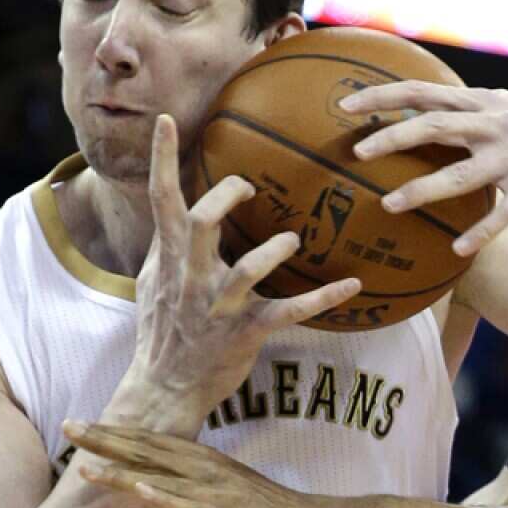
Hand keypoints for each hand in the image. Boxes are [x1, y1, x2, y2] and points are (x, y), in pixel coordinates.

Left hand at [64, 420, 332, 507]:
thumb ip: (195, 479)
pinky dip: (163, 497)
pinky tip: (139, 491)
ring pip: (159, 477)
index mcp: (201, 460)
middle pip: (146, 450)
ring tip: (85, 464)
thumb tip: (164, 478)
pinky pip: (188, 507)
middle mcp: (203, 468)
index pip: (150, 440)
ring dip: (121, 470)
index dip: (113, 431)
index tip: (80, 423)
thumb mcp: (225, 486)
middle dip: (105, 439)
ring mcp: (212, 491)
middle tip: (68, 427)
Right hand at [123, 115, 360, 429]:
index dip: (162, 158)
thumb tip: (176, 205)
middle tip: (249, 187)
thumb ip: (168, 241)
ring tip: (293, 239)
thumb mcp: (154, 279)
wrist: (164, 387)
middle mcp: (191, 276)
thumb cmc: (163, 328)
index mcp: (168, 257)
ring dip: (276, 248)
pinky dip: (324, 297)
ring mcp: (219, 305)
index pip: (160, 199)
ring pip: (249, 268)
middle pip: (203, 220)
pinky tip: (353, 284)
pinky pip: (290, 310)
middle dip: (227, 195)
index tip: (168, 120)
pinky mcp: (245, 331)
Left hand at [340, 82, 507, 255]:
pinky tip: (458, 250)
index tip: (345, 105)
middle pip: (435, 125)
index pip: (423, 91)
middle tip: (358, 152)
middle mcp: (496, 124)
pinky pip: (501, 214)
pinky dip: (480, 232)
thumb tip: (425, 97)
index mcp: (483, 104)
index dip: (383, 95)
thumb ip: (470, 105)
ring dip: (422, 189)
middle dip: (393, 137)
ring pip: (461, 174)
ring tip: (389, 205)